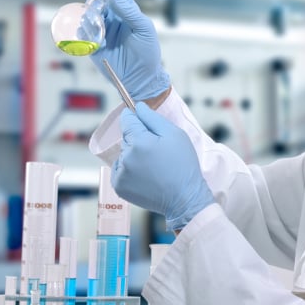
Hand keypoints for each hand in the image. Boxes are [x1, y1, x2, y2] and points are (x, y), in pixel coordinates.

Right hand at [88, 0, 170, 100]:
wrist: (141, 78)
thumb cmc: (147, 53)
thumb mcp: (143, 29)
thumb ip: (128, 11)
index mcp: (126, 12)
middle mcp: (112, 20)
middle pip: (97, 4)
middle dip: (94, 5)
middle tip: (98, 13)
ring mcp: (102, 32)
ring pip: (87, 18)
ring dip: (89, 20)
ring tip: (99, 31)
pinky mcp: (93, 45)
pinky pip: (82, 35)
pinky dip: (85, 34)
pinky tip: (98, 42)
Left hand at [113, 102, 213, 230]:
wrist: (184, 198)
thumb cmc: (183, 165)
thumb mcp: (175, 135)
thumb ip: (153, 118)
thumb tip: (137, 107)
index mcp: (139, 142)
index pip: (127, 120)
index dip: (136, 119)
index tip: (145, 125)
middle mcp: (126, 157)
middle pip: (126, 138)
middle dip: (139, 140)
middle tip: (158, 153)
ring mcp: (121, 174)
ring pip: (123, 155)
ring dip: (134, 156)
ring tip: (153, 167)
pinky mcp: (119, 187)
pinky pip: (119, 170)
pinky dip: (129, 170)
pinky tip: (145, 175)